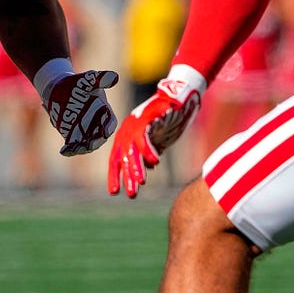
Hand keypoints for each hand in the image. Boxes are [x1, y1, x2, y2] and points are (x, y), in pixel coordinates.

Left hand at [40, 69, 119, 155]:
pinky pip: (73, 146)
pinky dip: (70, 150)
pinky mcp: (73, 136)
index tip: (105, 132)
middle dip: (95, 142)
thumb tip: (114, 77)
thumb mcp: (89, 79)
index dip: (108, 127)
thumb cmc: (78, 83)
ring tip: (73, 149)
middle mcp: (97, 125)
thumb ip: (100, 78)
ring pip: (86, 144)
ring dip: (81, 149)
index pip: (110, 122)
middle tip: (89, 146)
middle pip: (99, 138)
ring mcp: (85, 132)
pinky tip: (63, 151)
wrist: (60, 88)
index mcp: (105, 112)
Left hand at [107, 65, 205, 198]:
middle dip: (127, 176)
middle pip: (122, 157)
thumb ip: (150, 152)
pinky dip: (149, 149)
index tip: (114, 192)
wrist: (178, 99)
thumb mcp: (157, 140)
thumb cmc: (167, 120)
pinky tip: (155, 161)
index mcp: (126, 136)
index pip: (115, 159)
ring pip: (132, 149)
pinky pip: (145, 137)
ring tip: (141, 181)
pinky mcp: (147, 118)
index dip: (115, 175)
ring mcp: (135, 123)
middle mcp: (127, 130)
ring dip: (137, 166)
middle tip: (131, 193)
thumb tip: (148, 166)